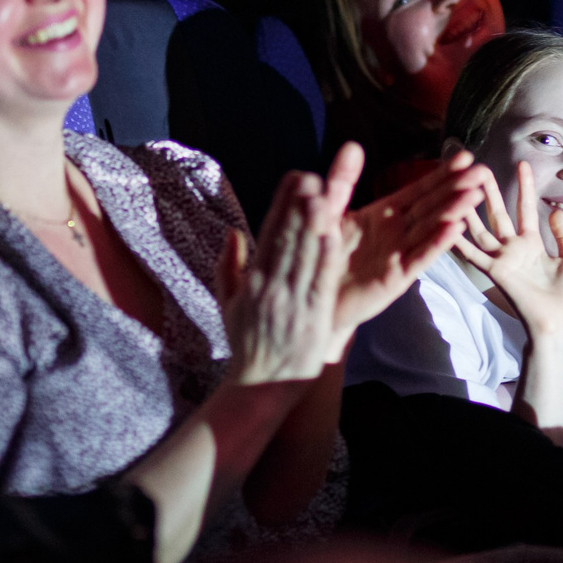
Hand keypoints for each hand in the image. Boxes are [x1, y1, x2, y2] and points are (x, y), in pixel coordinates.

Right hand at [218, 173, 350, 385]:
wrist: (262, 386)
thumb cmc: (248, 343)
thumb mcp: (228, 304)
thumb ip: (228, 266)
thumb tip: (232, 231)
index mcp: (252, 283)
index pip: (268, 235)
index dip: (281, 205)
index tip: (293, 178)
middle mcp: (271, 289)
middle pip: (286, 241)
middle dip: (298, 207)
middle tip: (308, 176)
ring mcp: (292, 304)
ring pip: (305, 257)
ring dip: (313, 225)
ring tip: (322, 195)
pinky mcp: (313, 319)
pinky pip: (320, 283)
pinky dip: (327, 259)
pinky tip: (334, 235)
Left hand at [320, 145, 487, 350]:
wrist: (313, 293)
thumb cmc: (322, 253)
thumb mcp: (328, 209)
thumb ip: (341, 180)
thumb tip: (352, 146)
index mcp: (385, 214)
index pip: (419, 189)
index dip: (441, 174)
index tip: (464, 157)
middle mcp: (397, 232)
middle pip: (432, 206)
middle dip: (457, 188)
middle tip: (483, 171)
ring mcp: (399, 254)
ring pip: (431, 229)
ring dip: (453, 212)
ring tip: (475, 195)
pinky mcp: (395, 278)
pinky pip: (418, 258)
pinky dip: (436, 244)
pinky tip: (455, 229)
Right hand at [451, 160, 562, 344]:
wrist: (559, 322)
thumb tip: (555, 212)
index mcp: (533, 245)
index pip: (526, 209)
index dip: (525, 187)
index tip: (523, 165)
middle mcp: (513, 249)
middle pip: (499, 214)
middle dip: (490, 192)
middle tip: (481, 168)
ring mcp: (502, 260)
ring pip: (482, 230)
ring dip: (471, 209)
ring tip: (462, 188)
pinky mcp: (495, 272)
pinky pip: (474, 255)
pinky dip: (459, 242)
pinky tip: (447, 226)